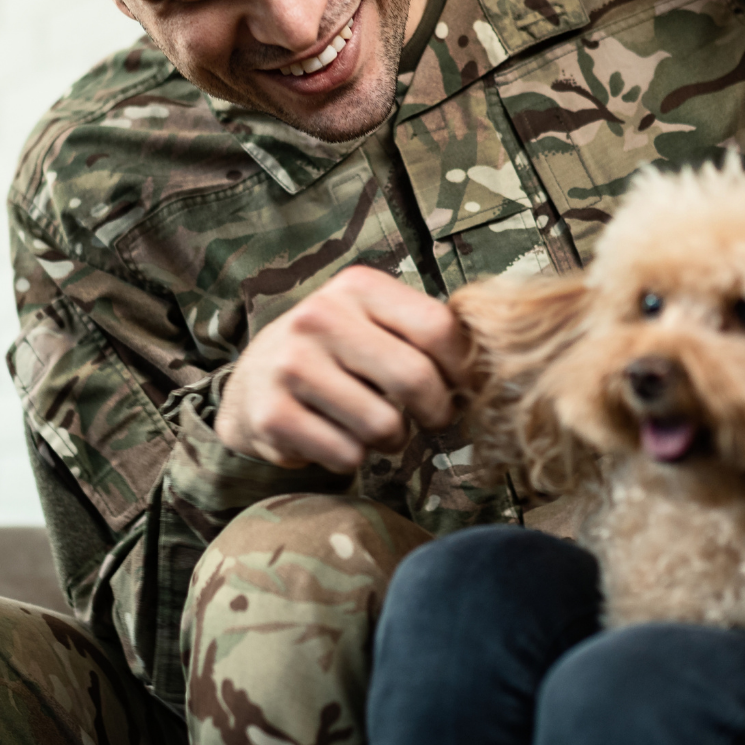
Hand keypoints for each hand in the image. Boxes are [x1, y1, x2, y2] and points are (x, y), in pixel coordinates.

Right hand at [217, 266, 469, 472]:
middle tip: (432, 419)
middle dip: (437, 412)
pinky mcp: (273, 415)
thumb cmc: (335, 351)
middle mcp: (319, 317)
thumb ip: (424, 330)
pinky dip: (354, 458)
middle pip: (415, 379)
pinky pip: (347, 455)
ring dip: (393, 440)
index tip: (462, 387)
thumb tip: (492, 364)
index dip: (463, 369)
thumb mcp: (373, 319)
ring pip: (384, 426)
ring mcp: (291, 366)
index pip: (437, 328)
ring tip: (377, 426)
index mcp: (357, 286)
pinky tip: (337, 436)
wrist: (253, 381)